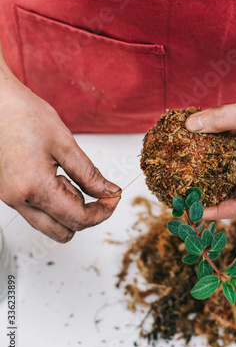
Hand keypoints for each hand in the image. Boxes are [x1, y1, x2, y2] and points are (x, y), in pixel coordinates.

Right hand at [0, 75, 120, 242]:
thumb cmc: (24, 115)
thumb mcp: (65, 143)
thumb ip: (89, 174)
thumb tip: (108, 192)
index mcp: (34, 188)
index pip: (78, 219)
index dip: (103, 212)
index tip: (114, 198)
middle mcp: (18, 199)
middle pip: (63, 232)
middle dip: (86, 216)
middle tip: (100, 193)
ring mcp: (10, 198)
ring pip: (49, 225)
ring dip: (68, 209)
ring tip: (68, 176)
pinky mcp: (8, 193)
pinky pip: (37, 211)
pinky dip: (53, 202)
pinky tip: (55, 177)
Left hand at [186, 58, 235, 218]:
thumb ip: (221, 119)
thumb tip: (191, 125)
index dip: (220, 210)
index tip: (197, 211)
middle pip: (234, 183)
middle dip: (212, 187)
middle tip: (186, 187)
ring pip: (230, 158)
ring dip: (210, 159)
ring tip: (186, 162)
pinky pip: (230, 136)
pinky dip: (214, 134)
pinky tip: (197, 132)